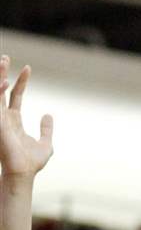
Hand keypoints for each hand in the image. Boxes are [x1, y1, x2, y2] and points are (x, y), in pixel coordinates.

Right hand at [0, 56, 52, 179]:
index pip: (16, 95)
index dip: (21, 81)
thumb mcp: (45, 143)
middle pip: (1, 90)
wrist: (24, 172)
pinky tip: (4, 81)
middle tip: (5, 57)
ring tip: (3, 60)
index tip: (28, 68)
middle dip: (2, 73)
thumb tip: (48, 115)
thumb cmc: (32, 162)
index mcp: (13, 120)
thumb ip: (46, 129)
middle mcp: (4, 117)